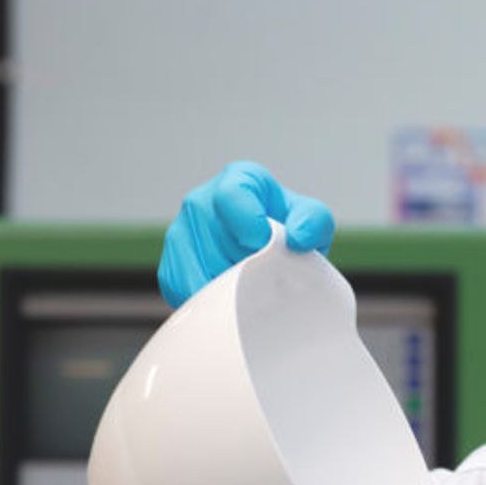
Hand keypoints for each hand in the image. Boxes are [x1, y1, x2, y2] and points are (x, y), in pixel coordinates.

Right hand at [158, 160, 335, 307]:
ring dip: (229, 288)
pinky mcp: (171, 267)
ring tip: (253, 289)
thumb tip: (298, 237)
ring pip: (196, 268)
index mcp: (237, 181)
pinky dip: (212, 303)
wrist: (276, 258)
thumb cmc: (291, 233)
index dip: (248, 224)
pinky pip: (185, 290)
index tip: (264, 245)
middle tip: (266, 276)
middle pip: (212, 239)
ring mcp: (180, 235)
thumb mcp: (314, 221)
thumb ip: (314, 221)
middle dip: (245, 264)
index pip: (230, 196)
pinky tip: (234, 301)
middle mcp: (201, 203)